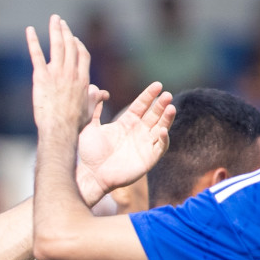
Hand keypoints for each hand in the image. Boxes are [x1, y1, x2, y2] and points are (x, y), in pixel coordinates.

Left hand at [28, 15, 94, 136]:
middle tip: (61, 22)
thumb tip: (103, 94)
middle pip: (70, 46)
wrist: (60, 129)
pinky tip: (29, 30)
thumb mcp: (89, 110)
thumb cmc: (75, 124)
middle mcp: (71, 73)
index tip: (75, 38)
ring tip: (54, 19)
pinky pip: (36, 55)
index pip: (82, 55)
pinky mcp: (41, 77)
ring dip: (55, 30)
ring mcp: (56, 74)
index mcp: (83, 79)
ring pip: (57, 46)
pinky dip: (32, 41)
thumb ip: (95, 99)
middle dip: (66, 32)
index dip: (79, 45)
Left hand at [74, 81, 175, 196]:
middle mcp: (137, 132)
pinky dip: (164, 139)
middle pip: (154, 115)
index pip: (141, 105)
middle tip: (167, 95)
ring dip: (167, 119)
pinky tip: (162, 130)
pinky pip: (160, 147)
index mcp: (126, 123)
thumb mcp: (88, 126)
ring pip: (161, 128)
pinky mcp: (148, 159)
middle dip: (161, 104)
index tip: (157, 85)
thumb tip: (94, 89)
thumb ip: (92, 107)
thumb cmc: (88, 153)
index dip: (149, 95)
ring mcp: (144, 145)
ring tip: (171, 108)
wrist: (89, 174)